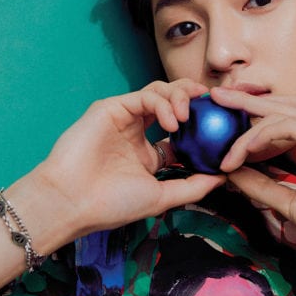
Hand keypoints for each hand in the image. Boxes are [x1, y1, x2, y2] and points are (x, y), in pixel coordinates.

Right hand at [36, 79, 223, 240]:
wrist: (73, 201)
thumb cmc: (111, 204)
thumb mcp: (162, 196)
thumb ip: (193, 186)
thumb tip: (223, 178)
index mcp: (147, 153)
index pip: (181, 131)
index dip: (202, 126)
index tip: (223, 127)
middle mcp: (137, 132)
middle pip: (173, 103)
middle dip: (195, 100)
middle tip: (212, 105)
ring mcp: (124, 118)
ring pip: (160, 92)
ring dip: (180, 98)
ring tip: (187, 116)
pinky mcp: (112, 107)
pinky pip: (145, 94)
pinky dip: (163, 103)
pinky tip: (171, 122)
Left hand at [211, 88, 295, 256]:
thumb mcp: (288, 202)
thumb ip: (262, 185)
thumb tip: (232, 173)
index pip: (287, 113)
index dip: (256, 111)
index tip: (226, 116)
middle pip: (284, 103)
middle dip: (247, 100)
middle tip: (216, 97)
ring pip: (282, 113)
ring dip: (249, 127)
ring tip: (226, 147)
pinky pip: (288, 127)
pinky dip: (263, 135)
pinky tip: (245, 150)